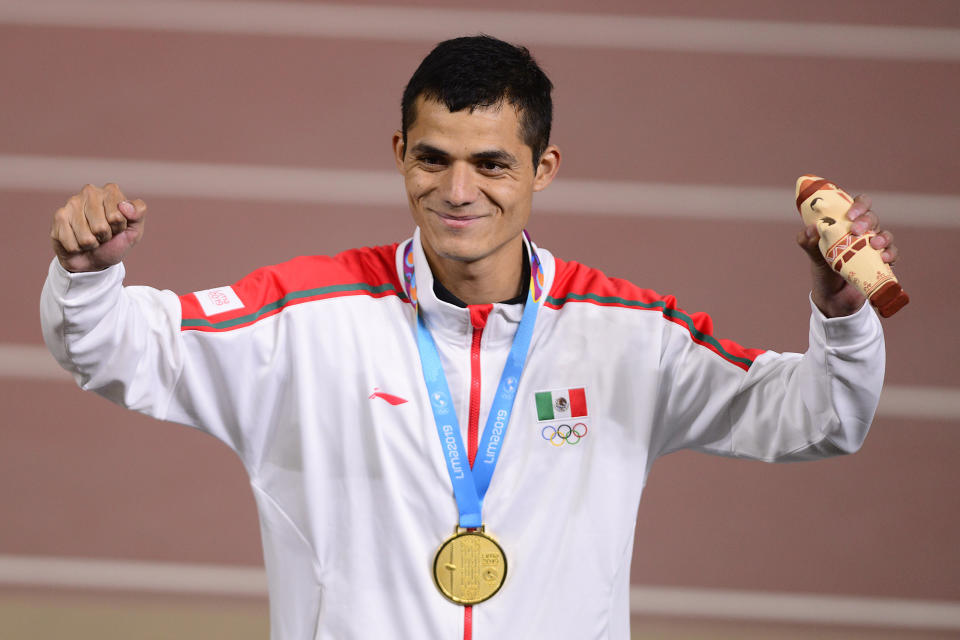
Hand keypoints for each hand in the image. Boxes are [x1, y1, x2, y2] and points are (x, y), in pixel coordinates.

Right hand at [50, 183, 146, 272]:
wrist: (95, 259)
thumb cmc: (115, 241)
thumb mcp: (134, 230)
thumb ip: (139, 213)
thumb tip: (124, 206)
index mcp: (111, 191)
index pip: (117, 216)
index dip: (119, 228)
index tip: (117, 227)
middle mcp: (90, 192)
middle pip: (100, 227)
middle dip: (104, 236)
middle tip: (103, 234)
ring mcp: (72, 203)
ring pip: (86, 237)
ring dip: (91, 243)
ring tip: (91, 238)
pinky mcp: (59, 217)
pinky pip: (72, 243)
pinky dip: (78, 248)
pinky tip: (77, 241)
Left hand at [795, 194, 898, 317]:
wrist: (832, 297)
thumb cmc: (823, 269)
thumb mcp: (812, 254)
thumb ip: (807, 241)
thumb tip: (811, 229)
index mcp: (846, 224)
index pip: (858, 205)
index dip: (858, 205)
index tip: (850, 215)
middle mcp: (862, 232)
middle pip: (871, 217)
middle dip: (866, 221)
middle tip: (856, 230)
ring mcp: (873, 247)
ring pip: (885, 234)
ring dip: (883, 237)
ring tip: (874, 245)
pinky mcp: (881, 262)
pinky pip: (892, 253)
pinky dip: (891, 254)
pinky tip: (884, 258)